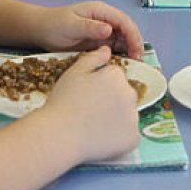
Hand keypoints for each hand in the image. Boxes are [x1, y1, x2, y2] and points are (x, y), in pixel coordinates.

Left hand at [36, 1, 144, 59]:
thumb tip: (110, 30)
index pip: (123, 20)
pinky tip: (122, 64)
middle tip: (138, 60)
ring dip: (130, 50)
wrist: (41, 30)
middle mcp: (105, 20)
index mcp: (101, 11)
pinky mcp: (99, 42)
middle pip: (126, 30)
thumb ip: (90, 27)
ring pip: (123, 39)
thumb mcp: (71, 25)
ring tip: (134, 63)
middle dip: (135, 43)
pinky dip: (120, 55)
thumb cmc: (54, 24)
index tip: (136, 49)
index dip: (133, 34)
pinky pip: (114, 47)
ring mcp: (103, 31)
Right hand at [40, 47, 140, 162]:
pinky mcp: (133, 137)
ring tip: (94, 127)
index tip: (89, 97)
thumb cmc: (62, 103)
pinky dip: (120, 138)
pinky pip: (130, 135)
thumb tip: (107, 50)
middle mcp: (130, 93)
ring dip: (117, 119)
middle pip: (125, 95)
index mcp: (117, 76)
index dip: (101, 87)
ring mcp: (133, 116)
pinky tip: (103, 139)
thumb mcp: (73, 73)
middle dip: (112, 101)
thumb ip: (93, 58)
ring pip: (128, 115)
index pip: (116, 78)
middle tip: (91, 113)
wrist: (58, 136)